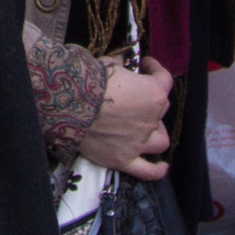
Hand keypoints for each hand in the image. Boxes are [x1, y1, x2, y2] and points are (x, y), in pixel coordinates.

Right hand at [76, 59, 173, 180]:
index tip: (146, 65)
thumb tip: (121, 65)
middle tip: (137, 97)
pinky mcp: (123, 159)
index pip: (164, 79)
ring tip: (147, 128)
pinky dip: (157, 170)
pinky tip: (162, 167)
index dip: (156, 70)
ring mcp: (138, 142)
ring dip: (156, 133)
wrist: (70, 102)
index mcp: (152, 93)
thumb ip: (121, 67)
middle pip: (161, 110)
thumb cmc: (90, 79)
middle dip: (151, 102)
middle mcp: (151, 119)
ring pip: (160, 141)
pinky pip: (147, 170)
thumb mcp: (109, 64)